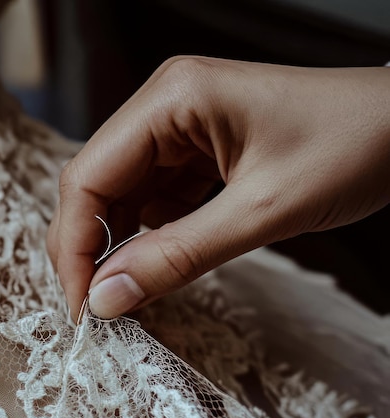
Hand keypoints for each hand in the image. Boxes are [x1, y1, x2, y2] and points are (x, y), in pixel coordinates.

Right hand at [46, 57, 389, 319]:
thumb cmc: (354, 144)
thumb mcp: (262, 211)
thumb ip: (177, 257)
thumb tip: (107, 298)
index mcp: (171, 99)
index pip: (88, 177)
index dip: (73, 247)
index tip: (81, 305)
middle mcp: (163, 107)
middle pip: (94, 185)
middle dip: (88, 249)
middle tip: (97, 307)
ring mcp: (178, 128)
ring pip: (119, 195)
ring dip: (115, 246)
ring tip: (125, 291)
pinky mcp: (194, 150)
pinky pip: (152, 198)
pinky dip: (147, 236)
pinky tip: (155, 262)